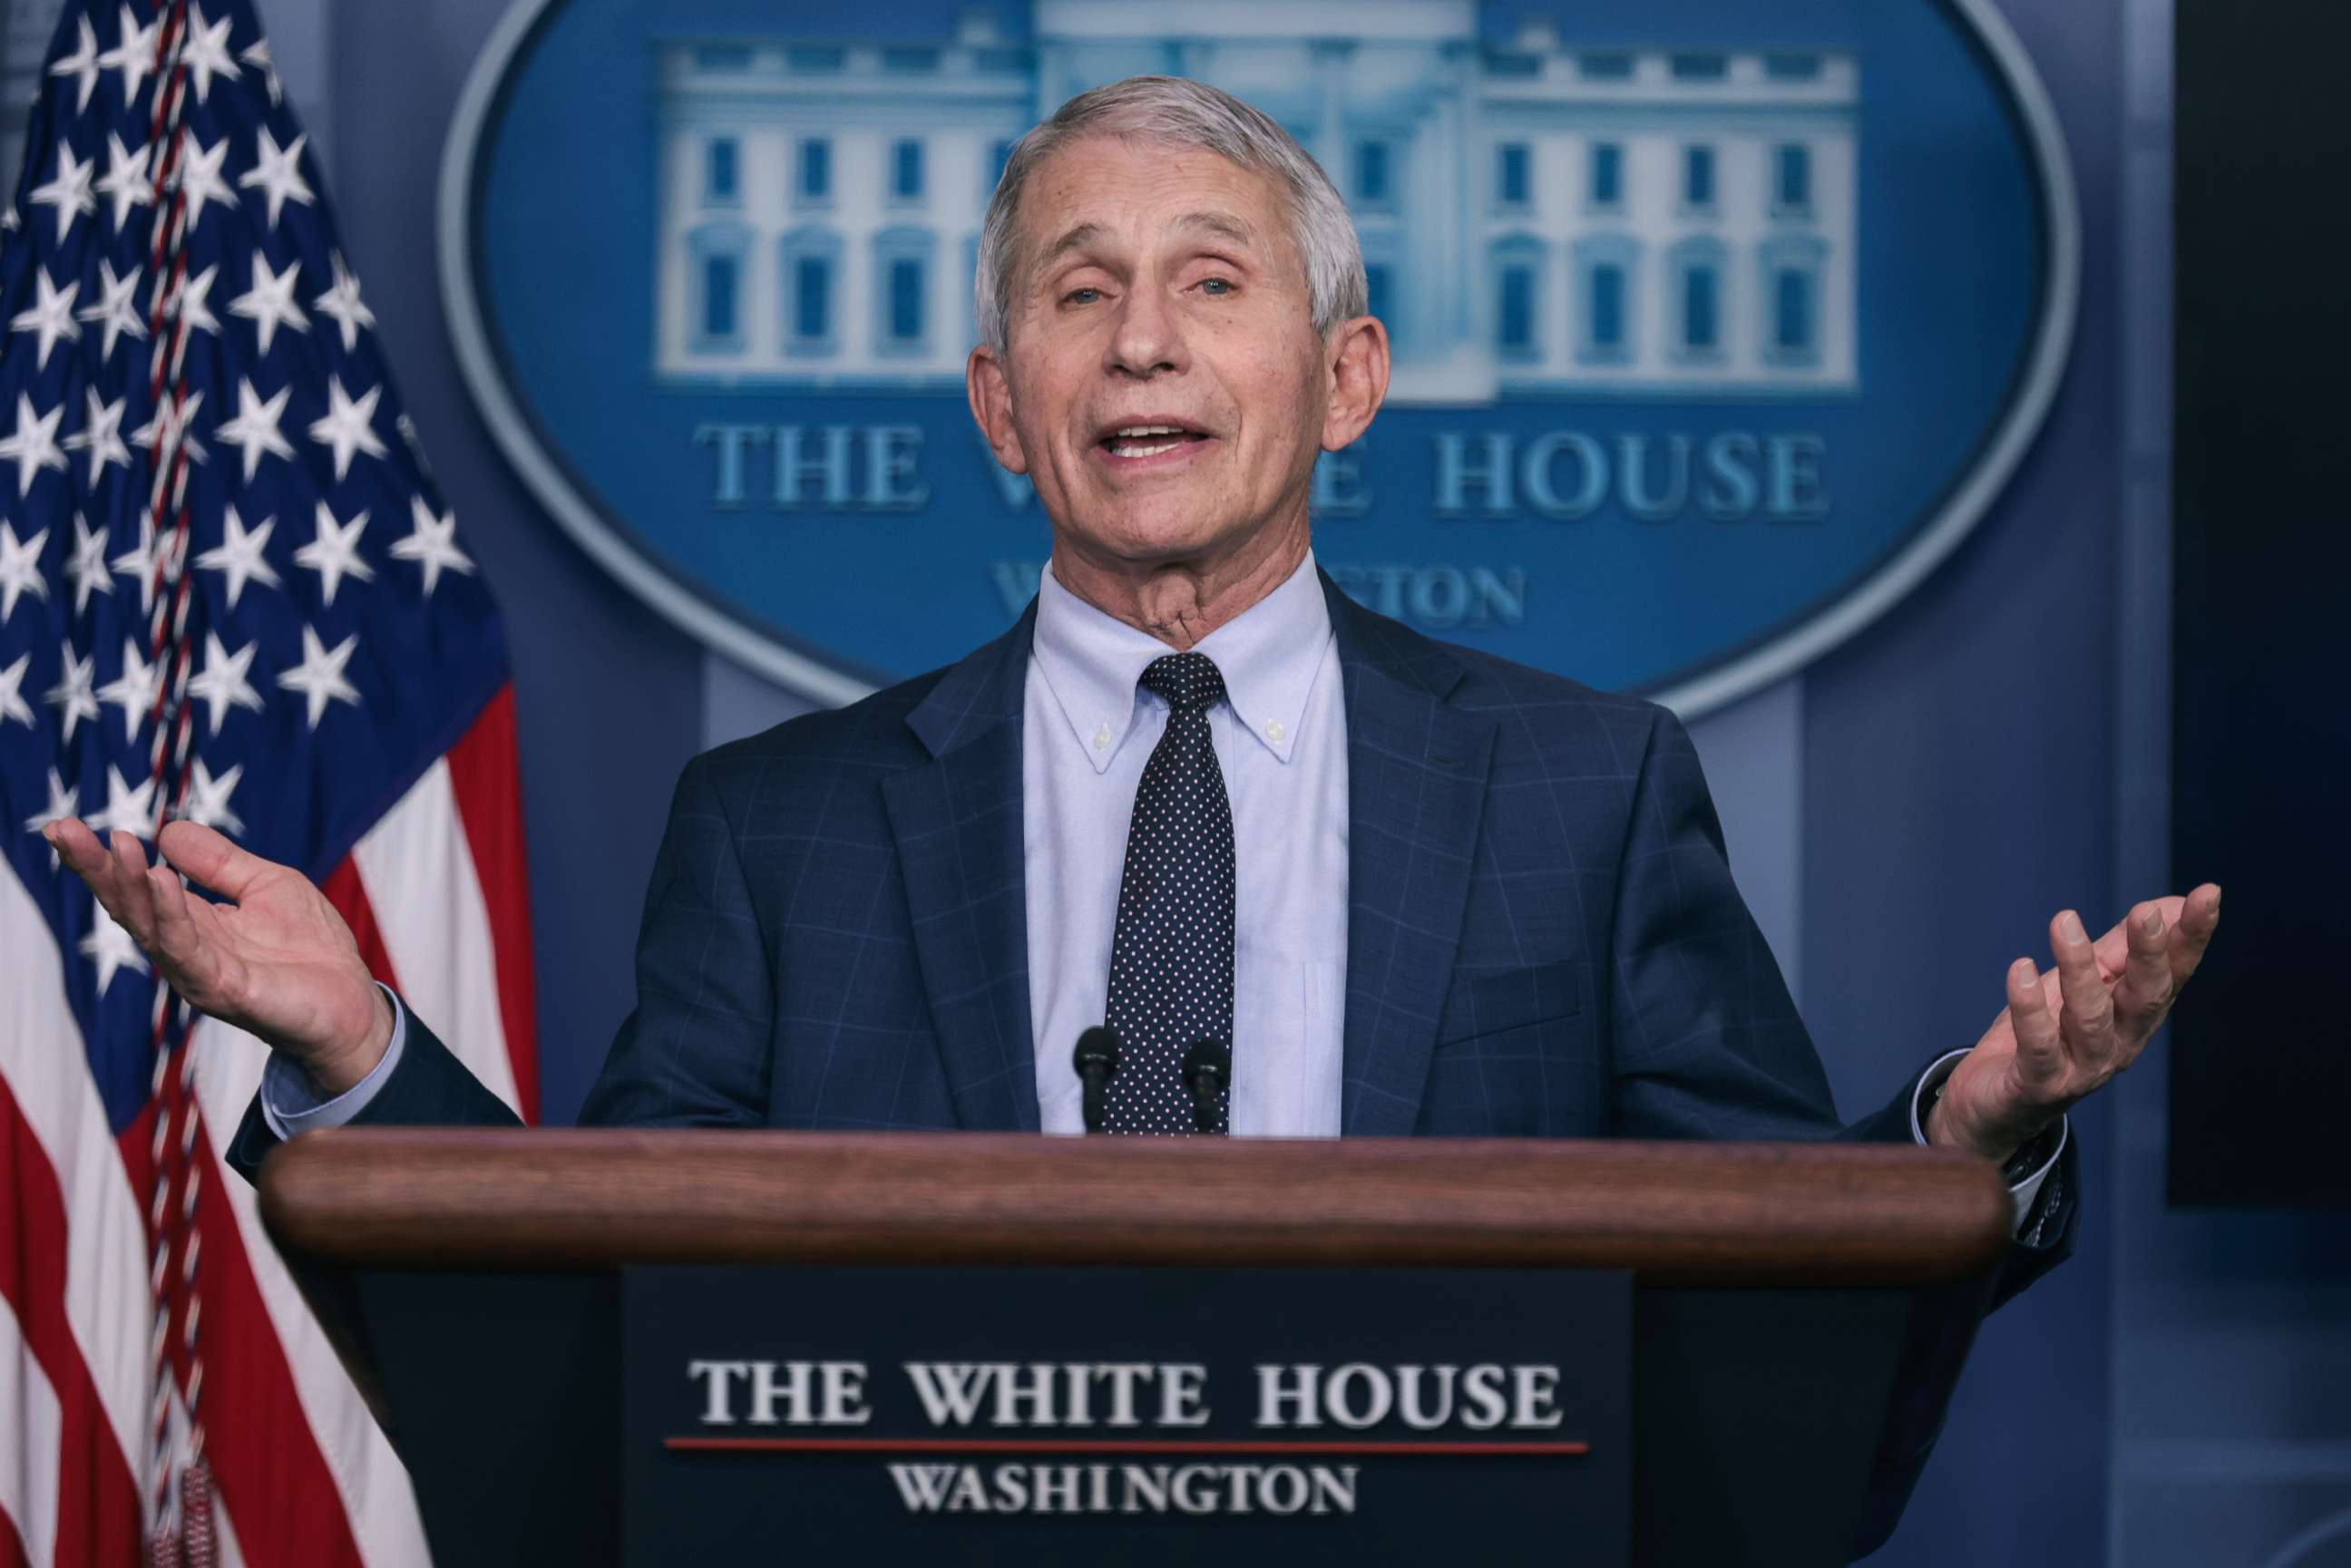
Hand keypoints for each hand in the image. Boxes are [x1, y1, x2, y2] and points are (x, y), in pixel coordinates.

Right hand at [42, 816, 393, 1095]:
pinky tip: (162, 881)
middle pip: (130, 906)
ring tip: (117, 846)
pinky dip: (171, 916)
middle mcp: (186, 949)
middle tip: (65, 831)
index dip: (103, 860)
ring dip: (130, 887)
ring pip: (152, 927)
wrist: (353, 1004)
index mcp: (193, 923)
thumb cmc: (311, 949)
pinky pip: (189, 950)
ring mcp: (201, 971)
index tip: (65, 827)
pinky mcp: (225, 989)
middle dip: (97, 869)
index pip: (138, 888)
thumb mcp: (266, 886)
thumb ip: (219, 863)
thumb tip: (166, 831)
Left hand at [1928, 885, 2221, 1162]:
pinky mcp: (2040, 1083)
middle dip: (2150, 955)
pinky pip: (2038, 1045)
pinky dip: (2029, 1007)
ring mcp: (2083, 1068)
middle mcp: (2120, 1044)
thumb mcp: (2083, 985)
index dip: (2191, 937)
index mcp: (2136, 1016)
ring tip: (2064, 921)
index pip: (2173, 973)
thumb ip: (2120, 949)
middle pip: (2146, 998)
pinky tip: (2020, 970)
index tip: (2208, 894)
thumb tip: (2168, 903)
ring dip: (2079, 968)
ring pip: (2091, 1018)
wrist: (1996, 1104)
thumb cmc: (2046, 1035)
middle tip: (2146, 913)